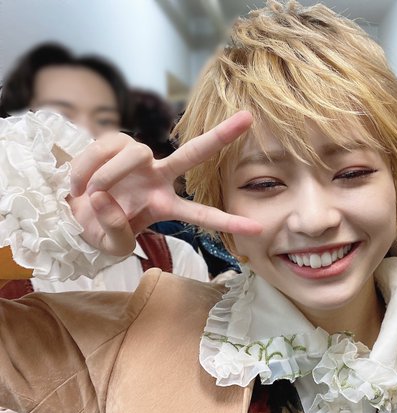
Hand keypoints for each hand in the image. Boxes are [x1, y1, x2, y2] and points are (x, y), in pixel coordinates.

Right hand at [69, 111, 260, 255]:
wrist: (72, 211)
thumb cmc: (99, 228)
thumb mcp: (111, 244)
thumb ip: (115, 231)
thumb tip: (105, 200)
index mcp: (166, 206)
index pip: (203, 214)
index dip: (229, 222)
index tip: (259, 229)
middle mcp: (160, 177)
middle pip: (194, 153)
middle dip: (220, 136)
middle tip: (249, 118)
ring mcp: (140, 159)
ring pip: (136, 153)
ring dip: (108, 175)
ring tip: (90, 194)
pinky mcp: (115, 144)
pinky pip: (105, 149)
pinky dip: (86, 168)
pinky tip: (77, 184)